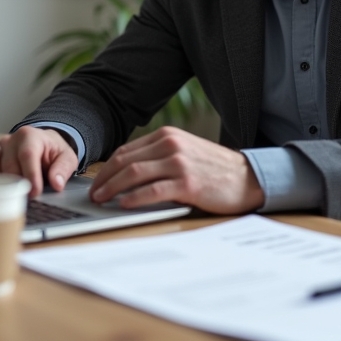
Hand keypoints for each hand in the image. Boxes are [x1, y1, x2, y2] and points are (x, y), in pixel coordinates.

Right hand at [0, 126, 78, 198]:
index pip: (27, 154)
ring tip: (7, 196)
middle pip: (7, 162)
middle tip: (23, 199)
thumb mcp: (66, 158)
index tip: (34, 192)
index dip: (30, 175)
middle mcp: (10, 140)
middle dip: (15, 183)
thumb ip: (63, 169)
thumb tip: (56, 183)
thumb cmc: (52, 152)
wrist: (43, 145)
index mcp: (30, 136)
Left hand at [89, 126, 264, 214]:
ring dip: (112, 188)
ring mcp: (179, 163)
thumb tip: (127, 174)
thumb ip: (160, 157)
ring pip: (134, 174)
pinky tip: (124, 205)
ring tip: (101, 200)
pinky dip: (133, 198)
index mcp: (168, 136)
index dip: (107, 167)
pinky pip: (152, 190)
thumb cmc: (215, 169)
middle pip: (126, 161)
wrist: (247, 177)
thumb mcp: (185, 152)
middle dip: (104, 178)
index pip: (127, 150)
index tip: (97, 181)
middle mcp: (171, 145)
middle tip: (93, 193)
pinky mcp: (187, 183)